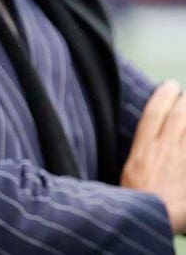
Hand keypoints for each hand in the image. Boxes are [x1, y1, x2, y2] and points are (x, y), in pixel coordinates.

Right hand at [122, 80, 185, 233]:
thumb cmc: (133, 202)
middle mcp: (164, 150)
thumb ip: (138, 161)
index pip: (154, 113)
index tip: (170, 86)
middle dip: (184, 102)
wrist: (152, 219)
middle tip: (185, 95)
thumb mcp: (126, 176)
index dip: (163, 96)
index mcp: (143, 150)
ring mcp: (182, 160)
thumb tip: (143, 153)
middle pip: (178, 117)